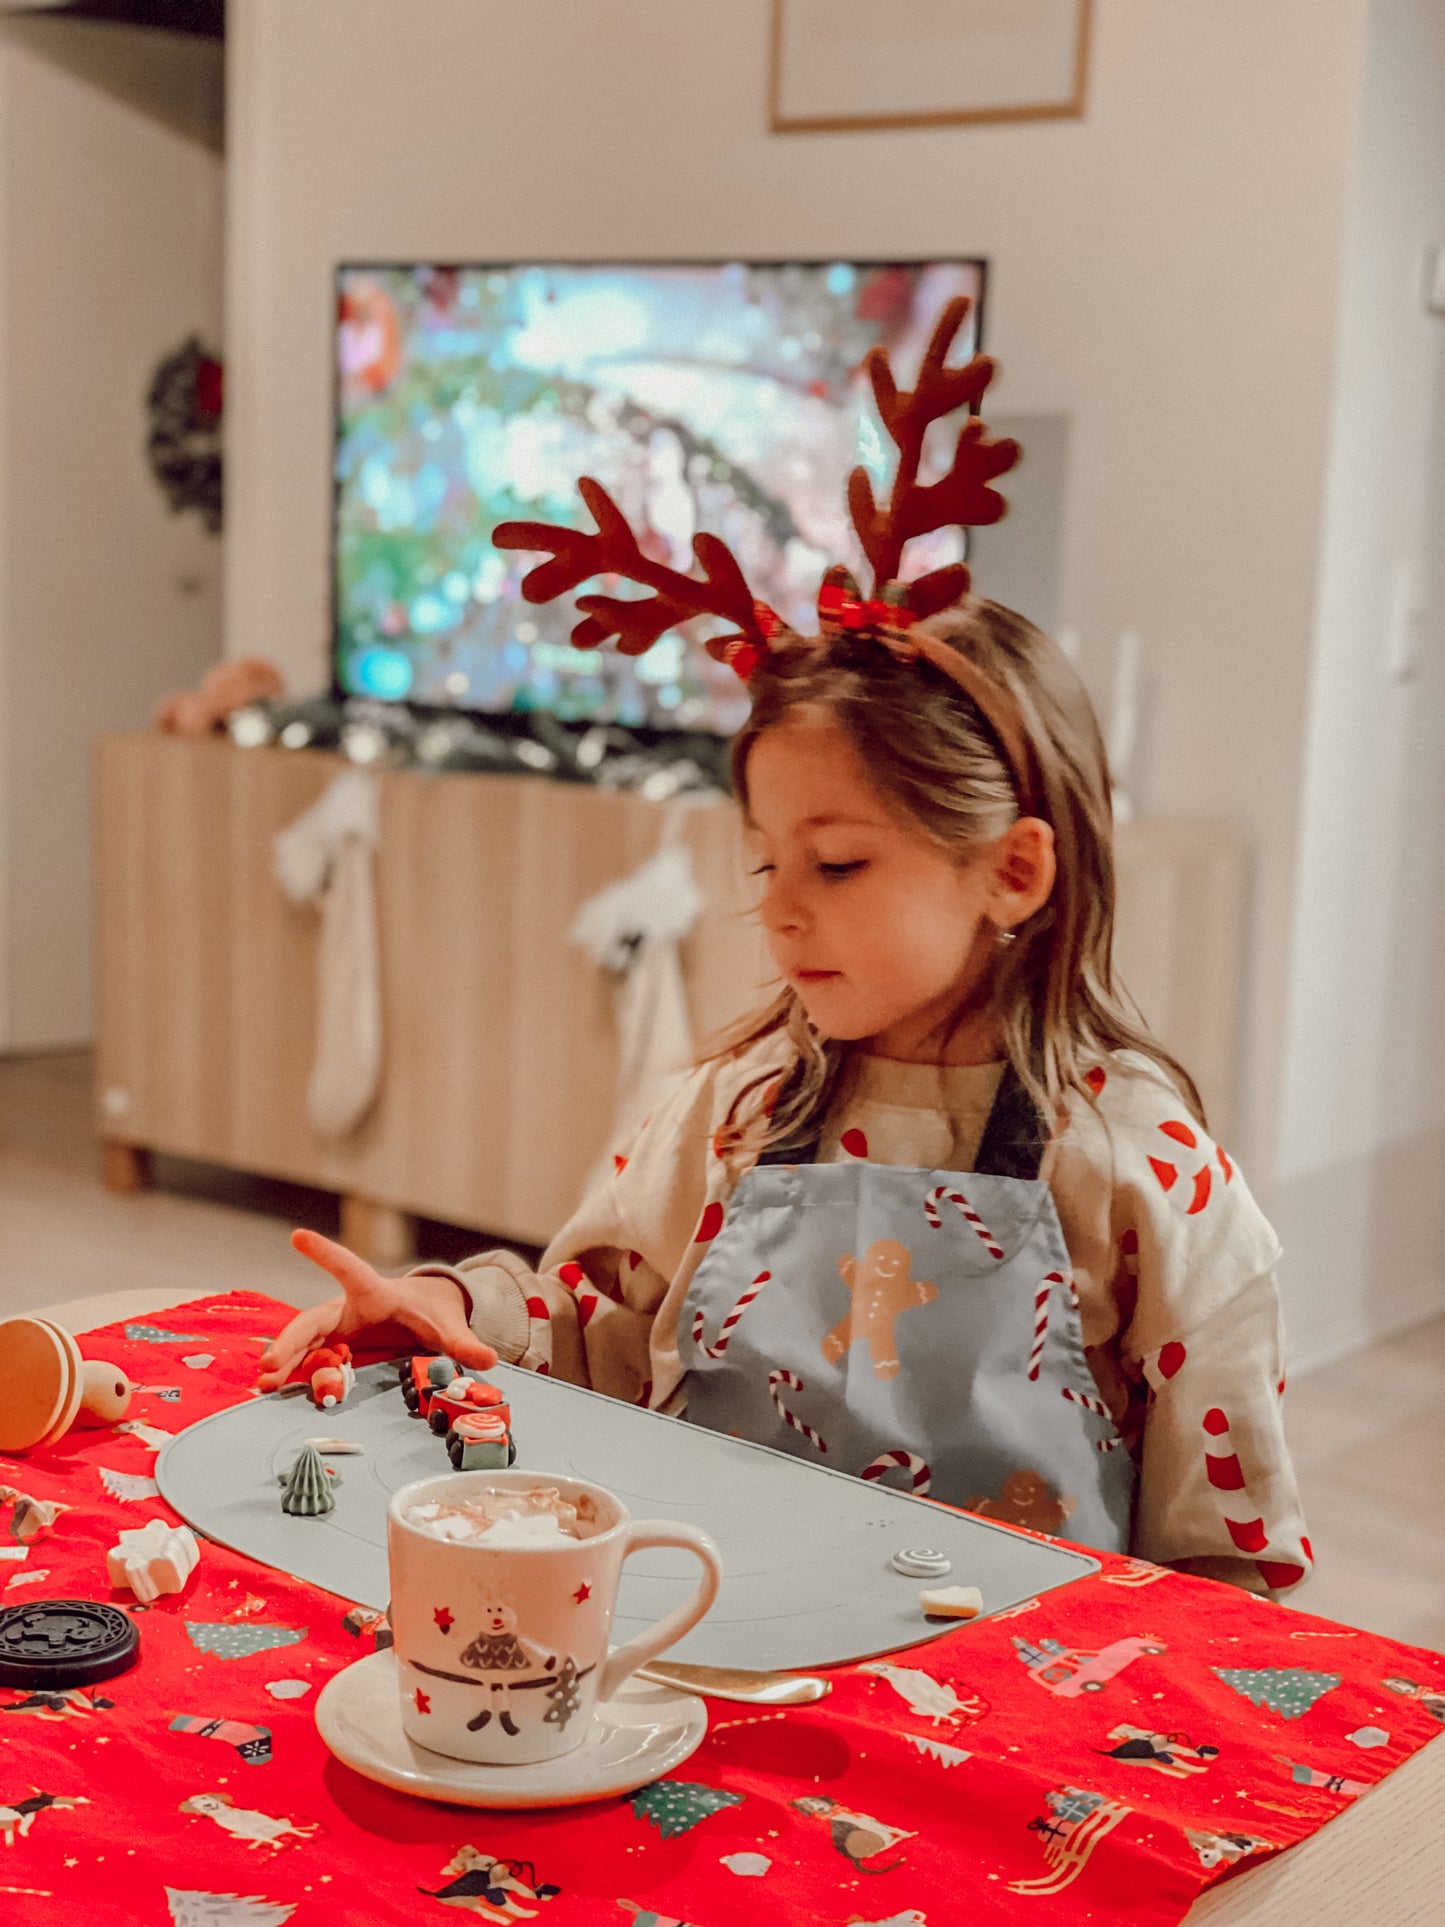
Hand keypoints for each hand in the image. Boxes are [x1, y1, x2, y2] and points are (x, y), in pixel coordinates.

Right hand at [256, 1229, 497, 1391]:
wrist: (423, 1315)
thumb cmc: (432, 1312)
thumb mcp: (448, 1327)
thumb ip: (464, 1343)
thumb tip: (490, 1358)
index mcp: (375, 1293)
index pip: (349, 1269)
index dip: (326, 1254)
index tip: (298, 1235)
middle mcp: (348, 1309)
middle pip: (313, 1320)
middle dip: (292, 1340)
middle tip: (271, 1363)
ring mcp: (337, 1330)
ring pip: (306, 1343)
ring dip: (287, 1361)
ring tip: (265, 1383)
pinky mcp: (334, 1348)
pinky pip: (309, 1359)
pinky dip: (292, 1372)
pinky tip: (272, 1388)